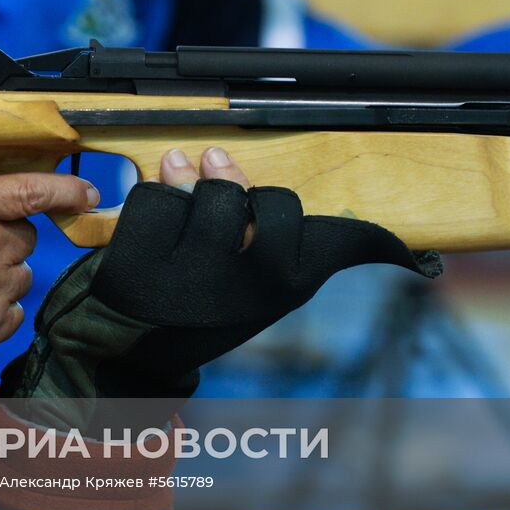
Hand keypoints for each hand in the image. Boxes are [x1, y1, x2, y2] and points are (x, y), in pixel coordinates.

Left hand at [0, 147, 441, 400]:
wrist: (124, 356)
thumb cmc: (195, 312)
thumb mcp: (245, 284)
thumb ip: (251, 225)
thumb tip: (218, 153)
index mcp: (281, 291)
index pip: (337, 237)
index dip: (360, 234)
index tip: (385, 242)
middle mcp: (243, 283)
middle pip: (263, 199)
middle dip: (240, 191)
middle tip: (223, 194)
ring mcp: (189, 274)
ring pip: (203, 190)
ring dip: (189, 186)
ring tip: (181, 197)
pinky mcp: (137, 264)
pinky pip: (150, 199)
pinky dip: (147, 199)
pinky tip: (150, 218)